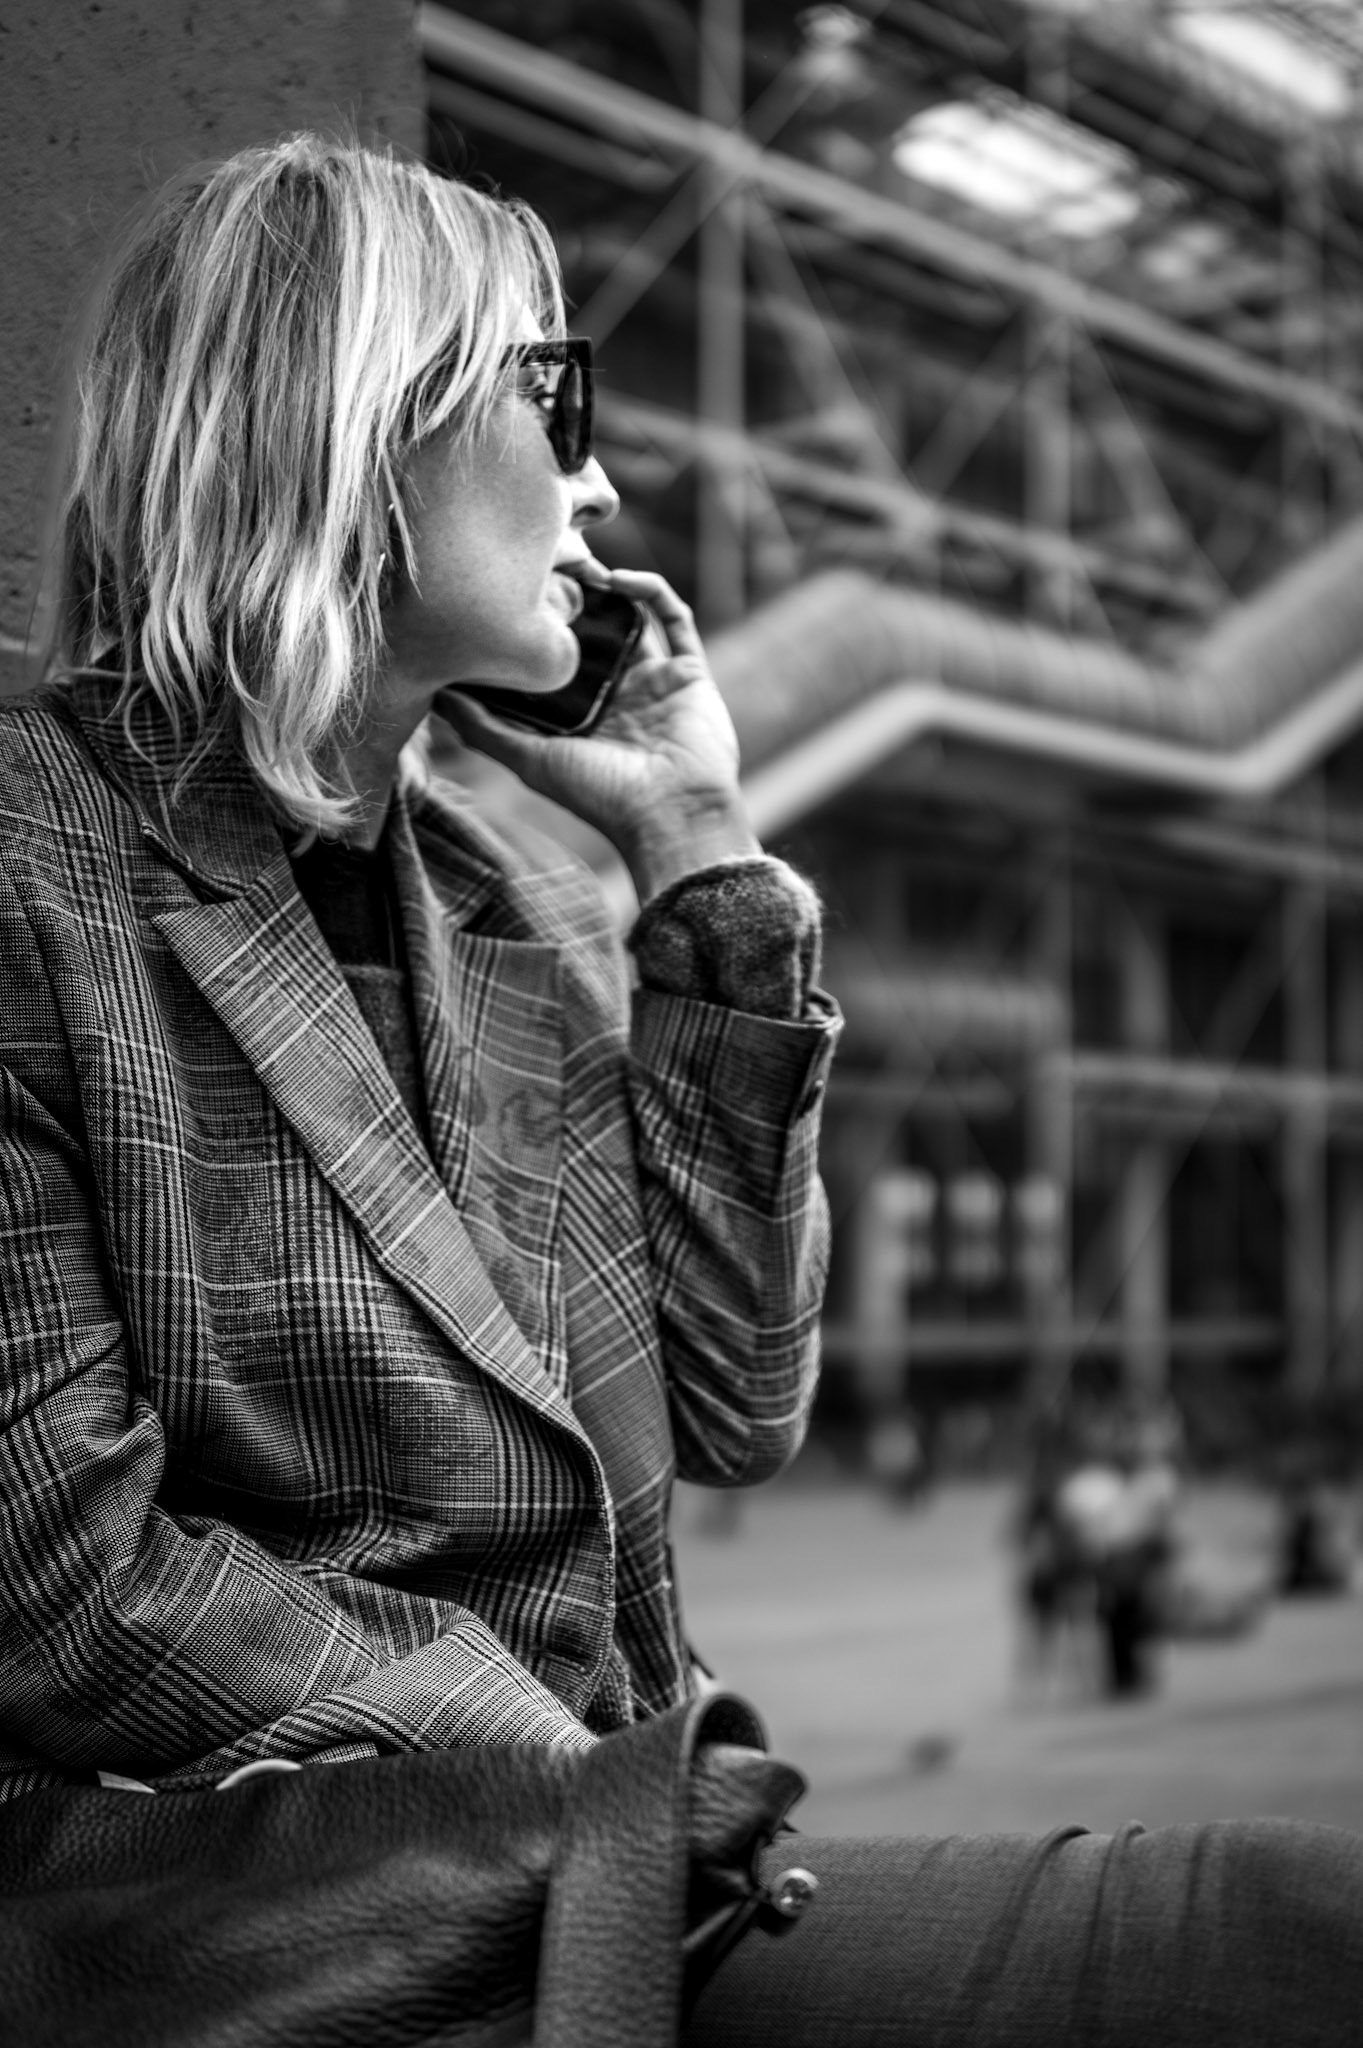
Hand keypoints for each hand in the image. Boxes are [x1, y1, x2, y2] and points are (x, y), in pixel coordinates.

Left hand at [434, 567, 760, 902]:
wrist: (672, 815)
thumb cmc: (601, 796)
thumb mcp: (529, 760)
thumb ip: (483, 728)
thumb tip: (436, 694)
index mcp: (581, 716)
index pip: (554, 662)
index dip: (536, 630)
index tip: (510, 597)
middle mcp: (616, 696)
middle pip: (591, 635)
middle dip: (571, 601)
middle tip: (545, 568)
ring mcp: (654, 682)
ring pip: (631, 619)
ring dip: (609, 590)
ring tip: (582, 565)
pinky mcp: (689, 672)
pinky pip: (676, 619)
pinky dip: (653, 592)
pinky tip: (622, 579)